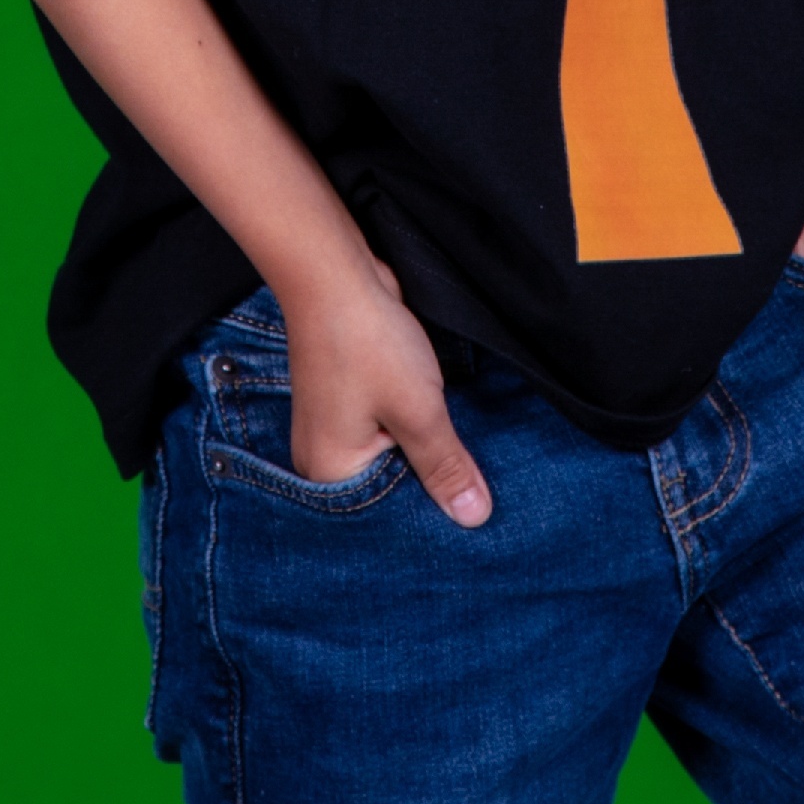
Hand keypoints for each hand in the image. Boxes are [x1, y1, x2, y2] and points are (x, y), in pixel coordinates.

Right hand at [280, 253, 492, 526]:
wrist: (336, 276)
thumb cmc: (367, 343)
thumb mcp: (419, 410)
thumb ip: (445, 465)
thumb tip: (475, 517)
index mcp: (328, 474)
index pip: (386, 521)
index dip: (431, 522)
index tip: (474, 528)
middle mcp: (322, 460)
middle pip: (386, 494)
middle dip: (429, 491)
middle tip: (481, 504)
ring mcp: (334, 430)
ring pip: (389, 462)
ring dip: (424, 459)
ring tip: (470, 474)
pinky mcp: (348, 405)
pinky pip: (385, 436)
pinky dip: (412, 436)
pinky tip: (444, 436)